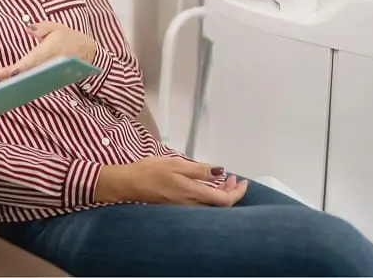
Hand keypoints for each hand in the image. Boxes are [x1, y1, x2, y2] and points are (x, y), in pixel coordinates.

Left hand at [0, 21, 96, 82]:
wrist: (88, 53)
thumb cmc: (68, 38)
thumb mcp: (57, 27)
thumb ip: (42, 28)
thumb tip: (28, 28)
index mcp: (51, 51)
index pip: (35, 60)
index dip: (23, 67)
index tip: (12, 72)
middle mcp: (50, 66)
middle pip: (28, 74)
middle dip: (10, 78)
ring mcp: (50, 76)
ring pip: (29, 81)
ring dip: (12, 84)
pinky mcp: (49, 82)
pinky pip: (33, 84)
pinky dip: (20, 85)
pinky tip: (4, 86)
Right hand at [95, 156, 247, 206]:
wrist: (129, 184)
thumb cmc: (150, 171)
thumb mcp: (176, 164)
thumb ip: (199, 169)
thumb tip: (220, 172)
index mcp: (193, 193)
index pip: (224, 199)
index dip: (237, 192)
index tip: (243, 181)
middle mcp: (191, 205)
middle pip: (220, 205)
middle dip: (230, 192)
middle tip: (233, 179)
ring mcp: (184, 208)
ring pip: (210, 206)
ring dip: (220, 194)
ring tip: (222, 180)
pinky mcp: (177, 207)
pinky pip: (200, 206)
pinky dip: (208, 196)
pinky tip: (206, 187)